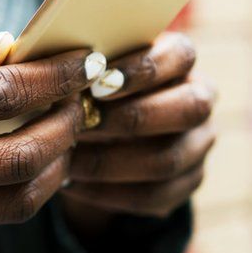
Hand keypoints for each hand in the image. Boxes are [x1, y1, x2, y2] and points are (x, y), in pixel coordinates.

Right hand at [0, 33, 106, 252]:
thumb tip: (6, 50)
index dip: (53, 77)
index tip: (84, 62)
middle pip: (22, 158)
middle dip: (67, 127)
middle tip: (81, 104)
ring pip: (16, 202)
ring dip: (55, 168)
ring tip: (62, 137)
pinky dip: (14, 188)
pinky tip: (18, 161)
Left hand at [61, 33, 216, 231]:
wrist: (101, 128)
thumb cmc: (89, 83)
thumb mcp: (89, 66)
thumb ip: (83, 63)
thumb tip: (51, 66)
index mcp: (181, 58)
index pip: (180, 55)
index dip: (142, 70)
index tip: (96, 83)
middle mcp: (200, 98)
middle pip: (188, 109)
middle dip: (131, 118)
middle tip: (81, 125)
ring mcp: (198, 144)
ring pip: (168, 159)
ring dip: (110, 162)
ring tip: (66, 160)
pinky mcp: (187, 183)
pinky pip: (154, 197)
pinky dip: (108, 193)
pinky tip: (73, 185)